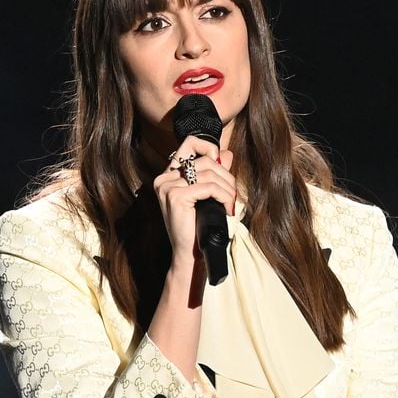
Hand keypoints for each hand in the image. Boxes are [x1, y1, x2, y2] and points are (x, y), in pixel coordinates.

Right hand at [153, 136, 234, 267]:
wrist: (191, 254)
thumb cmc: (200, 226)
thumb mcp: (209, 195)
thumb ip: (215, 173)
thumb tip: (227, 153)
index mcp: (169, 175)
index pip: (189, 142)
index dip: (209, 147)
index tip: (221, 165)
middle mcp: (164, 178)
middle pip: (204, 160)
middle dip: (226, 176)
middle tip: (232, 194)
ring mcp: (167, 186)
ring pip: (208, 173)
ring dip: (227, 188)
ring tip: (231, 203)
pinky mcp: (175, 196)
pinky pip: (208, 187)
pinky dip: (223, 196)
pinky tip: (227, 208)